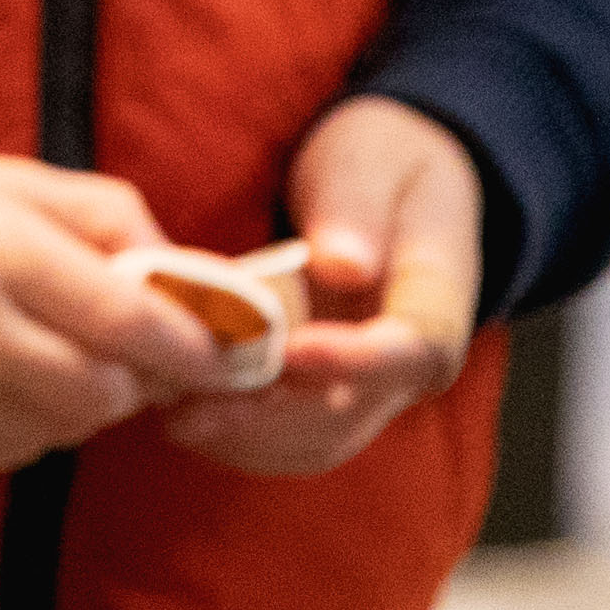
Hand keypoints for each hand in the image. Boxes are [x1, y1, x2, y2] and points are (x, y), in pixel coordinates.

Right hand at [0, 151, 221, 473]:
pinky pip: (20, 448)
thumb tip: (195, 281)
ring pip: (68, 428)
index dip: (192, 346)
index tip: (232, 356)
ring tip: (34, 348)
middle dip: (134, 379)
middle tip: (127, 352)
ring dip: (80, 400)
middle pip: (105, 393)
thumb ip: (110, 221)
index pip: (129, 318)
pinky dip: (27, 418)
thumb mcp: (10, 181)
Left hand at [158, 98, 485, 477]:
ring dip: (242, 437)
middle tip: (194, 405)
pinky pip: (284, 435)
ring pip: (312, 442)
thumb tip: (343, 266)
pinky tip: (178, 411)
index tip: (288, 350)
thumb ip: (355, 213)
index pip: (409, 353)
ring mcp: (363, 390)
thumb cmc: (380, 168)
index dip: (351, 361)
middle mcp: (405, 368)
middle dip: (269, 420)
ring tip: (173, 413)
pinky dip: (233, 432)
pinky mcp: (321, 396)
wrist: (388, 190)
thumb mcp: (370, 166)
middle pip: (348, 417)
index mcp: (436, 307)